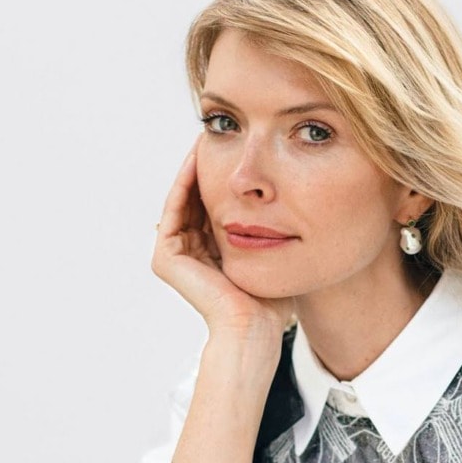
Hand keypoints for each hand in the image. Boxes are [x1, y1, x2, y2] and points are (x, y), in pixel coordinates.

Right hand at [152, 142, 292, 335]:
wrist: (255, 328)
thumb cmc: (272, 301)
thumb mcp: (275, 254)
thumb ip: (275, 231)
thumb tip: (295, 204)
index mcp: (212, 256)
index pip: (215, 208)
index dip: (226, 179)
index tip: (240, 150)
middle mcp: (190, 255)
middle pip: (197, 200)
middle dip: (208, 167)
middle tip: (218, 134)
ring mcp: (175, 257)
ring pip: (184, 200)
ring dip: (194, 168)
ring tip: (206, 137)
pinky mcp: (165, 258)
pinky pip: (175, 209)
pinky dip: (185, 182)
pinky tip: (199, 158)